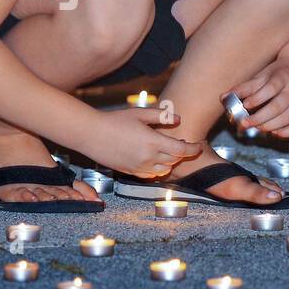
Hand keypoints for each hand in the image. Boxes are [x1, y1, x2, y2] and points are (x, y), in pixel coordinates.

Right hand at [88, 107, 203, 177]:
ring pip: (164, 170)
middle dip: (181, 154)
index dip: (193, 149)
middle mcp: (148, 157)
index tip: (198, 146)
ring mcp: (139, 167)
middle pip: (175, 161)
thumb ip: (161, 116)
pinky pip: (151, 175)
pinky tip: (155, 160)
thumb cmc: (115, 120)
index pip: (182, 150)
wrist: (91, 134)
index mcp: (153, 141)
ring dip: (170, 163)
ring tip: (168, 152)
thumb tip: (178, 119)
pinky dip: (158, 170)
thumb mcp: (139, 113)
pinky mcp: (130, 172)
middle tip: (181, 144)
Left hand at [226, 61, 288, 138]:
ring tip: (257, 128)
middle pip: (278, 106)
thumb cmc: (276, 73)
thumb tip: (224, 98)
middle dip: (260, 118)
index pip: (270, 89)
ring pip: (288, 118)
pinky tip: (274, 132)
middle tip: (244, 123)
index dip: (257, 99)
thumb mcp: (261, 75)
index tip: (245, 106)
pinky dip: (287, 132)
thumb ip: (244, 88)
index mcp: (283, 78)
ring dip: (270, 126)